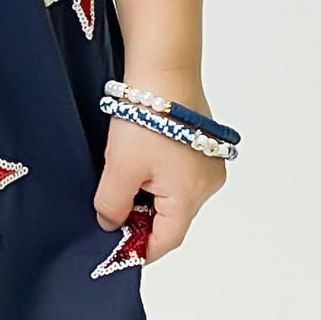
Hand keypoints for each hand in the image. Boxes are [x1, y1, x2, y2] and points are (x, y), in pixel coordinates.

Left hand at [92, 113, 226, 262]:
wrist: (163, 68)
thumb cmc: (146, 118)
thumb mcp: (119, 169)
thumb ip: (111, 206)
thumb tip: (110, 224)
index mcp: (191, 196)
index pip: (166, 240)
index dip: (140, 250)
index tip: (118, 250)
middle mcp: (209, 184)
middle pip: (172, 218)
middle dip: (141, 218)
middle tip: (111, 209)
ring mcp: (210, 163)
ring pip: (175, 196)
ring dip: (149, 195)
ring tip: (123, 176)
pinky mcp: (204, 145)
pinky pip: (180, 174)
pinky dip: (158, 176)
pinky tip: (139, 160)